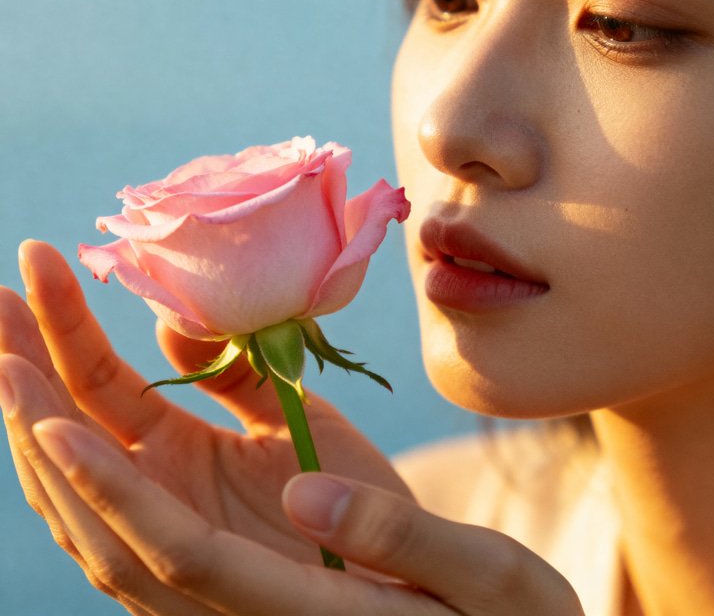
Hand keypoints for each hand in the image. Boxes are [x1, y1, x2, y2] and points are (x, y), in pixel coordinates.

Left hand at [0, 241, 583, 614]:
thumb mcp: (477, 577)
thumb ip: (394, 533)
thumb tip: (305, 490)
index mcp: (286, 605)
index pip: (171, 550)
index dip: (106, 489)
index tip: (47, 416)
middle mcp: (230, 594)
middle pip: (110, 516)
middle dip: (45, 415)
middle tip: (0, 315)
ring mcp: (222, 568)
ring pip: (108, 503)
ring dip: (52, 415)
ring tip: (14, 325)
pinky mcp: (233, 537)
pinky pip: (142, 489)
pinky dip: (96, 430)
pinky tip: (69, 377)